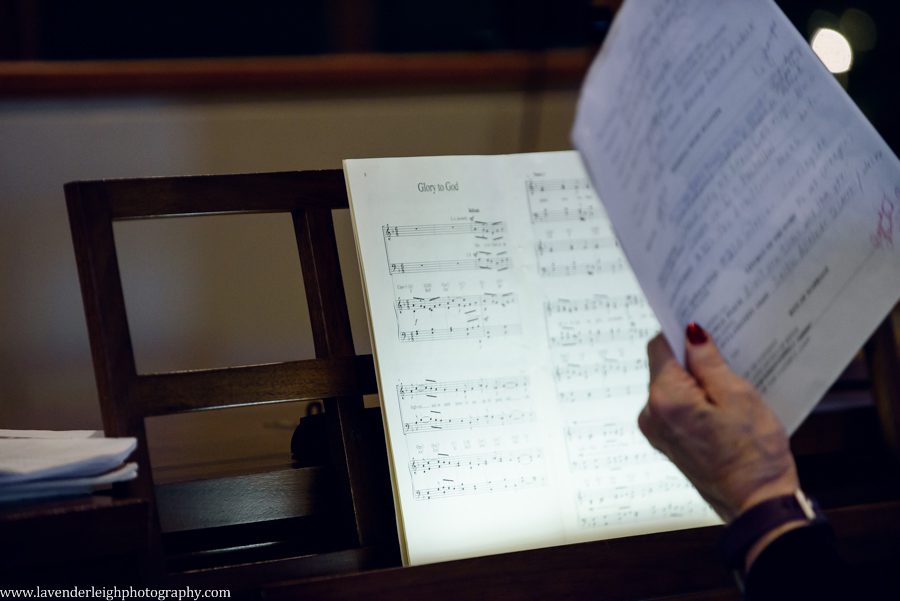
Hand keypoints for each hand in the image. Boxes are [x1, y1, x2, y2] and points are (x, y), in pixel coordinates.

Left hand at [638, 324, 798, 522]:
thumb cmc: (754, 453)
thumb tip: (691, 333)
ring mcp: (657, 431)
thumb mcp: (737, 395)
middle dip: (692, 358)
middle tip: (726, 353)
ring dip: (696, 380)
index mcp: (665, 398)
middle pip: (664, 367)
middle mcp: (651, 414)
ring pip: (672, 387)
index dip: (680, 332)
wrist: (757, 504)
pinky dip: (695, 399)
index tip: (703, 324)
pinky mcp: (668, 442)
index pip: (659, 346)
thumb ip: (708, 361)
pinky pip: (677, 408)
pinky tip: (722, 403)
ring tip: (729, 383)